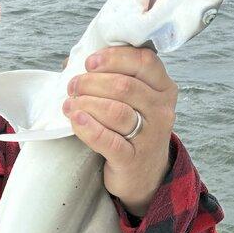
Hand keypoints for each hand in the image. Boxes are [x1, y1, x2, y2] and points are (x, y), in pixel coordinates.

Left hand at [61, 46, 175, 215]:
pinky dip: (89, 128)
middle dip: (92, 82)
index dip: (114, 57)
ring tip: (70, 104)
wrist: (144, 175)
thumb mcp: (132, 101)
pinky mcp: (132, 159)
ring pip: (116, 111)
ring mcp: (150, 136)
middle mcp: (161, 110)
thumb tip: (71, 62)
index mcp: (163, 88)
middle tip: (74, 86)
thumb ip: (111, 77)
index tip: (90, 62)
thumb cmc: (131, 129)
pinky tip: (76, 120)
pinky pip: (109, 140)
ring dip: (86, 103)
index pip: (144, 61)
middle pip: (124, 86)